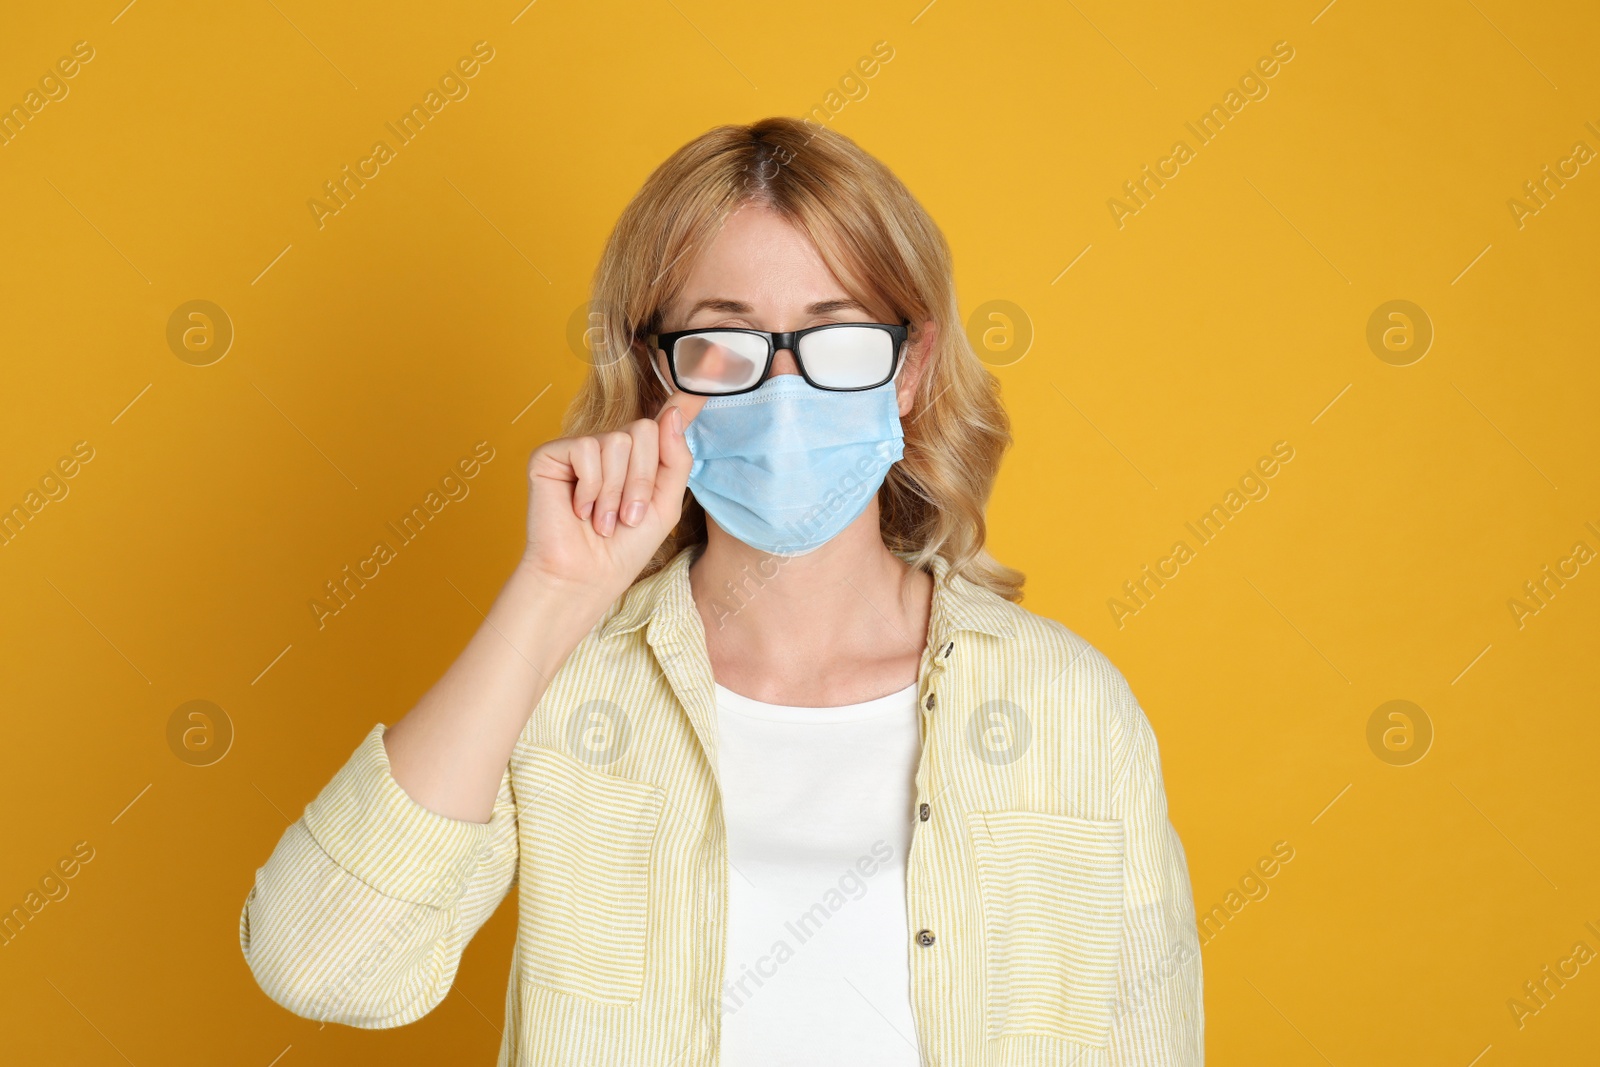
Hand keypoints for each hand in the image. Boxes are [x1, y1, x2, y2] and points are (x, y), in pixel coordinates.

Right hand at [521, 390, 707, 606]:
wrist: (584, 576)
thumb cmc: (622, 548)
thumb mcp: (664, 504)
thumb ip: (675, 458)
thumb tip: (675, 410)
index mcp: (640, 457)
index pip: (664, 418)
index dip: (686, 392)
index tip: (713, 354)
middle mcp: (611, 445)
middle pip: (644, 430)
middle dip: (641, 481)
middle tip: (626, 517)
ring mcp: (581, 447)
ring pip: (618, 443)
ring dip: (615, 492)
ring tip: (603, 520)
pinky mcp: (551, 454)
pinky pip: (587, 450)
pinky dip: (590, 487)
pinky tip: (579, 509)